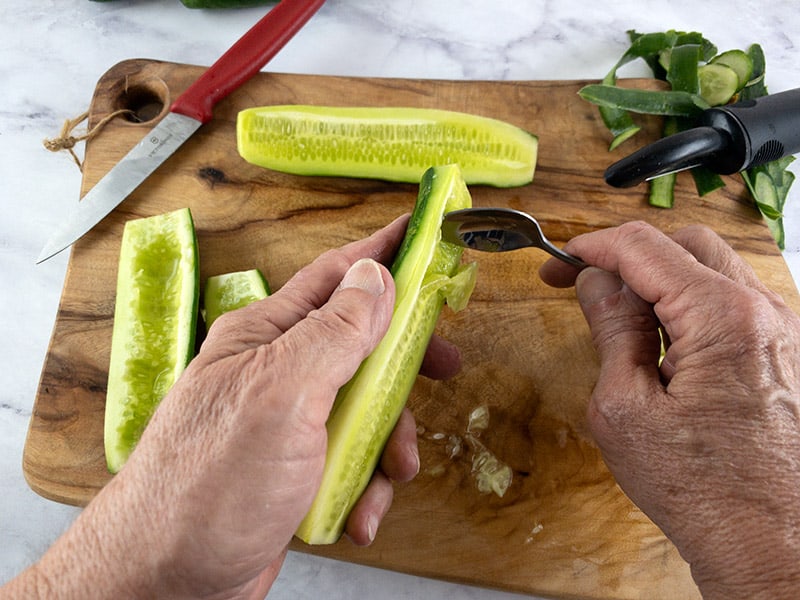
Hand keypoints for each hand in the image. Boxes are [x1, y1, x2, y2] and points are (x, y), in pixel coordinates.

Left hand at [14, 216, 459, 599]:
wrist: (164, 582)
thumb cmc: (206, 486)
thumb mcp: (281, 395)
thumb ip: (333, 333)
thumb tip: (375, 275)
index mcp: (266, 337)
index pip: (336, 275)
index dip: (384, 252)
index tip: (425, 232)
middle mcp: (276, 373)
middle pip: (361, 345)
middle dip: (404, 363)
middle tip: (442, 367)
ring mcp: (286, 424)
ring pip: (364, 409)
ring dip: (388, 443)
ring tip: (390, 475)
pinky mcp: (294, 471)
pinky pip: (351, 462)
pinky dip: (365, 486)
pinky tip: (357, 513)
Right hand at [540, 222, 799, 598]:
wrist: (770, 544)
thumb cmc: (700, 489)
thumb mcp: (626, 407)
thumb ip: (612, 331)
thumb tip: (597, 283)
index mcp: (722, 317)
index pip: (645, 248)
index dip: (592, 248)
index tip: (560, 263)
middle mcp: (763, 312)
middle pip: (684, 245)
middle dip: (628, 256)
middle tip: (584, 284)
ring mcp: (781, 331)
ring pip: (711, 270)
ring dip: (659, 281)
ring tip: (620, 321)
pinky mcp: (783, 353)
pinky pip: (730, 303)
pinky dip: (688, 305)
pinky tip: (661, 343)